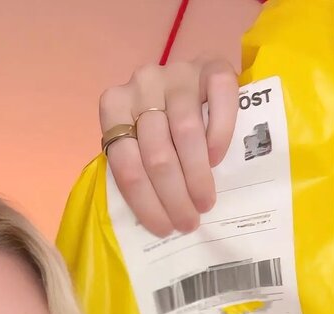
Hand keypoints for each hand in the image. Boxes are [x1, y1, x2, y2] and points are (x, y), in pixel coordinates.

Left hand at [99, 59, 238, 236]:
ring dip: (197, 176)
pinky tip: (218, 160)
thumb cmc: (163, 127)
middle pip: (156, 154)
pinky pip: (219, 101)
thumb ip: (139, 167)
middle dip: (174, 197)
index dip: (145, 203)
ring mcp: (177, 71)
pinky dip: (219, 135)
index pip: (126, 165)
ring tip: (205, 203)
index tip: (163, 228)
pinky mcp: (211, 65)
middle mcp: (142, 83)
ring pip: (186, 133)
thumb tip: (157, 219)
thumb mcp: (140, 145)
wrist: (196, 85)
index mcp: (114, 106)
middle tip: (188, 222)